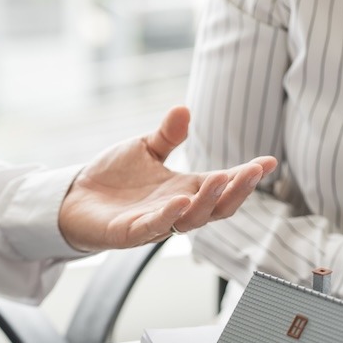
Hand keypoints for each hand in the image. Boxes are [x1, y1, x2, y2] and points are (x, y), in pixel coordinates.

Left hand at [57, 106, 277, 249]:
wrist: (73, 198)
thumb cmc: (112, 180)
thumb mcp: (144, 149)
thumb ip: (168, 136)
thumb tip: (184, 109)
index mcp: (184, 190)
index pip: (222, 186)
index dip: (246, 177)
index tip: (268, 162)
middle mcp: (175, 210)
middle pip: (216, 208)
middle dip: (237, 191)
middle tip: (252, 172)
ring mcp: (153, 224)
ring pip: (190, 220)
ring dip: (208, 202)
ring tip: (222, 178)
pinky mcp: (127, 233)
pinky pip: (152, 229)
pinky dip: (168, 217)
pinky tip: (180, 201)